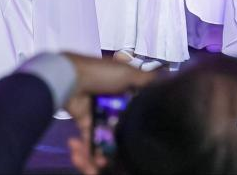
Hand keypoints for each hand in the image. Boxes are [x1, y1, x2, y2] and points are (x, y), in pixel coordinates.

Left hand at [64, 53, 156, 174]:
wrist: (70, 78)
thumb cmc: (101, 74)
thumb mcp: (128, 72)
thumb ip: (147, 80)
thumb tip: (167, 80)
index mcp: (124, 92)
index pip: (137, 110)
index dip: (140, 124)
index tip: (146, 138)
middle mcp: (112, 104)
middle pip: (122, 128)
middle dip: (123, 145)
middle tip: (126, 160)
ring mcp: (98, 114)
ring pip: (106, 138)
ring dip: (105, 154)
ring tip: (104, 164)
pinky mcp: (84, 123)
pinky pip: (90, 140)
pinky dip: (90, 152)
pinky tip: (95, 161)